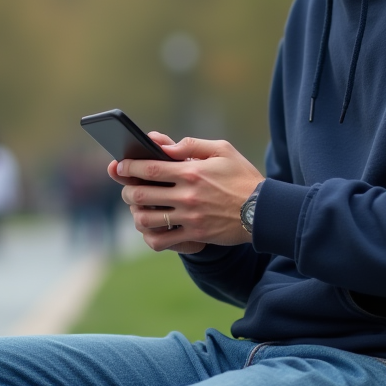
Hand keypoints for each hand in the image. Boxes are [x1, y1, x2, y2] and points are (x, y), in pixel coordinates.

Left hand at [108, 132, 263, 253]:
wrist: (265, 210)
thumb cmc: (243, 177)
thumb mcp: (222, 150)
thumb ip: (191, 145)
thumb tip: (164, 146)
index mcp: (191, 171)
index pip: (149, 169)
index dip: (128, 167)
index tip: (120, 166)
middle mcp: (188, 196)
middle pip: (141, 195)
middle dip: (128, 191)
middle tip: (128, 189)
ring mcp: (190, 218)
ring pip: (147, 219)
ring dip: (136, 213)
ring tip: (137, 208)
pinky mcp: (195, 235)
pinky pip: (162, 241)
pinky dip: (150, 236)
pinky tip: (152, 229)